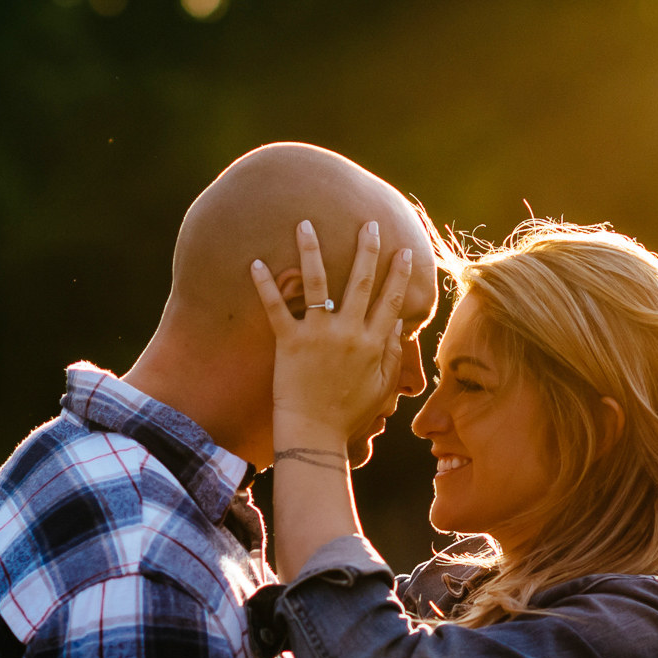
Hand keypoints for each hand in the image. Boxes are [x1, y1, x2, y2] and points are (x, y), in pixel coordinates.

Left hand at [248, 219, 412, 454]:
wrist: (314, 435)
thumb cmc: (349, 416)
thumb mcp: (382, 388)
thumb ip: (394, 355)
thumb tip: (400, 323)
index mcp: (373, 344)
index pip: (391, 300)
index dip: (398, 274)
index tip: (402, 250)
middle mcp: (349, 333)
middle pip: (360, 282)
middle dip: (367, 249)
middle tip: (368, 223)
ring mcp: (319, 335)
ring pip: (318, 283)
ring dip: (312, 250)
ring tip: (305, 223)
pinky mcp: (290, 343)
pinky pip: (276, 307)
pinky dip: (264, 285)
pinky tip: (256, 262)